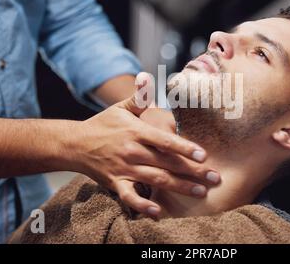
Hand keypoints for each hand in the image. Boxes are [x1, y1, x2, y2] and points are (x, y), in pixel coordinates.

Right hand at [70, 73, 220, 216]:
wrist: (74, 144)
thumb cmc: (103, 124)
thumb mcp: (121, 108)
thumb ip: (138, 96)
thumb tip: (147, 76)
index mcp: (136, 131)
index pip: (165, 141)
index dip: (184, 148)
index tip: (203, 155)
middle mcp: (132, 151)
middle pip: (167, 163)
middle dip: (193, 171)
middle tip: (215, 178)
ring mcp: (124, 169)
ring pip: (156, 180)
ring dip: (180, 187)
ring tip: (201, 192)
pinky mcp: (116, 183)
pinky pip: (130, 197)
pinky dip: (143, 205)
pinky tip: (158, 212)